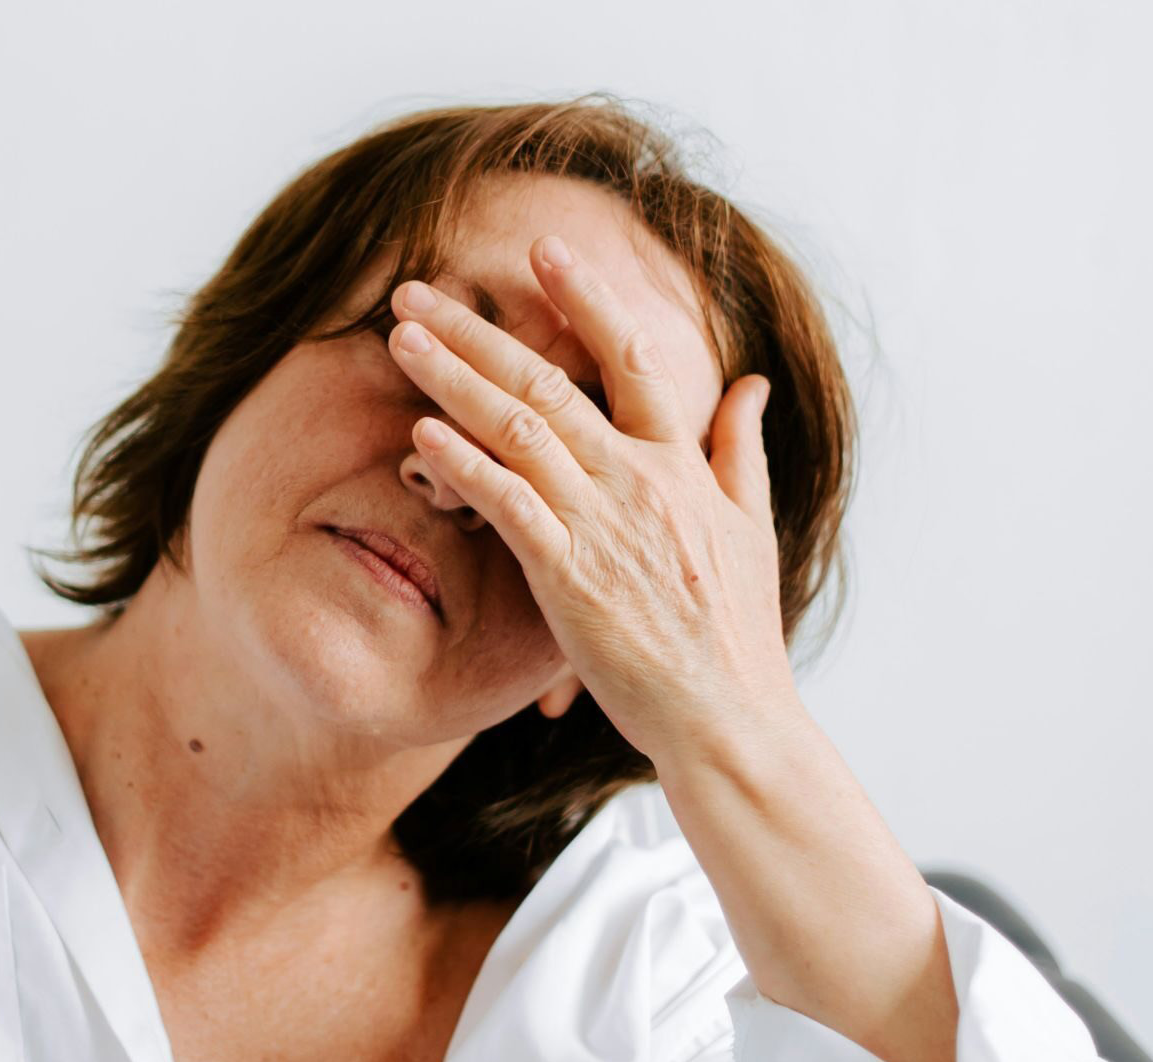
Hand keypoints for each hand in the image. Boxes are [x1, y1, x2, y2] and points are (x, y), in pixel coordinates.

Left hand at [385, 234, 794, 764]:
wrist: (729, 718)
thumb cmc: (736, 633)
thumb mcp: (752, 527)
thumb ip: (741, 447)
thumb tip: (750, 381)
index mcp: (680, 463)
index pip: (633, 356)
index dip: (587, 297)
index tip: (542, 251)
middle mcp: (639, 480)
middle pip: (550, 380)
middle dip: (478, 329)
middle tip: (414, 288)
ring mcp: (602, 524)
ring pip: (519, 428)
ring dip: (453, 378)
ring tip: (400, 338)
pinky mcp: (569, 576)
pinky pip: (509, 504)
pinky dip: (465, 463)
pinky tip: (421, 432)